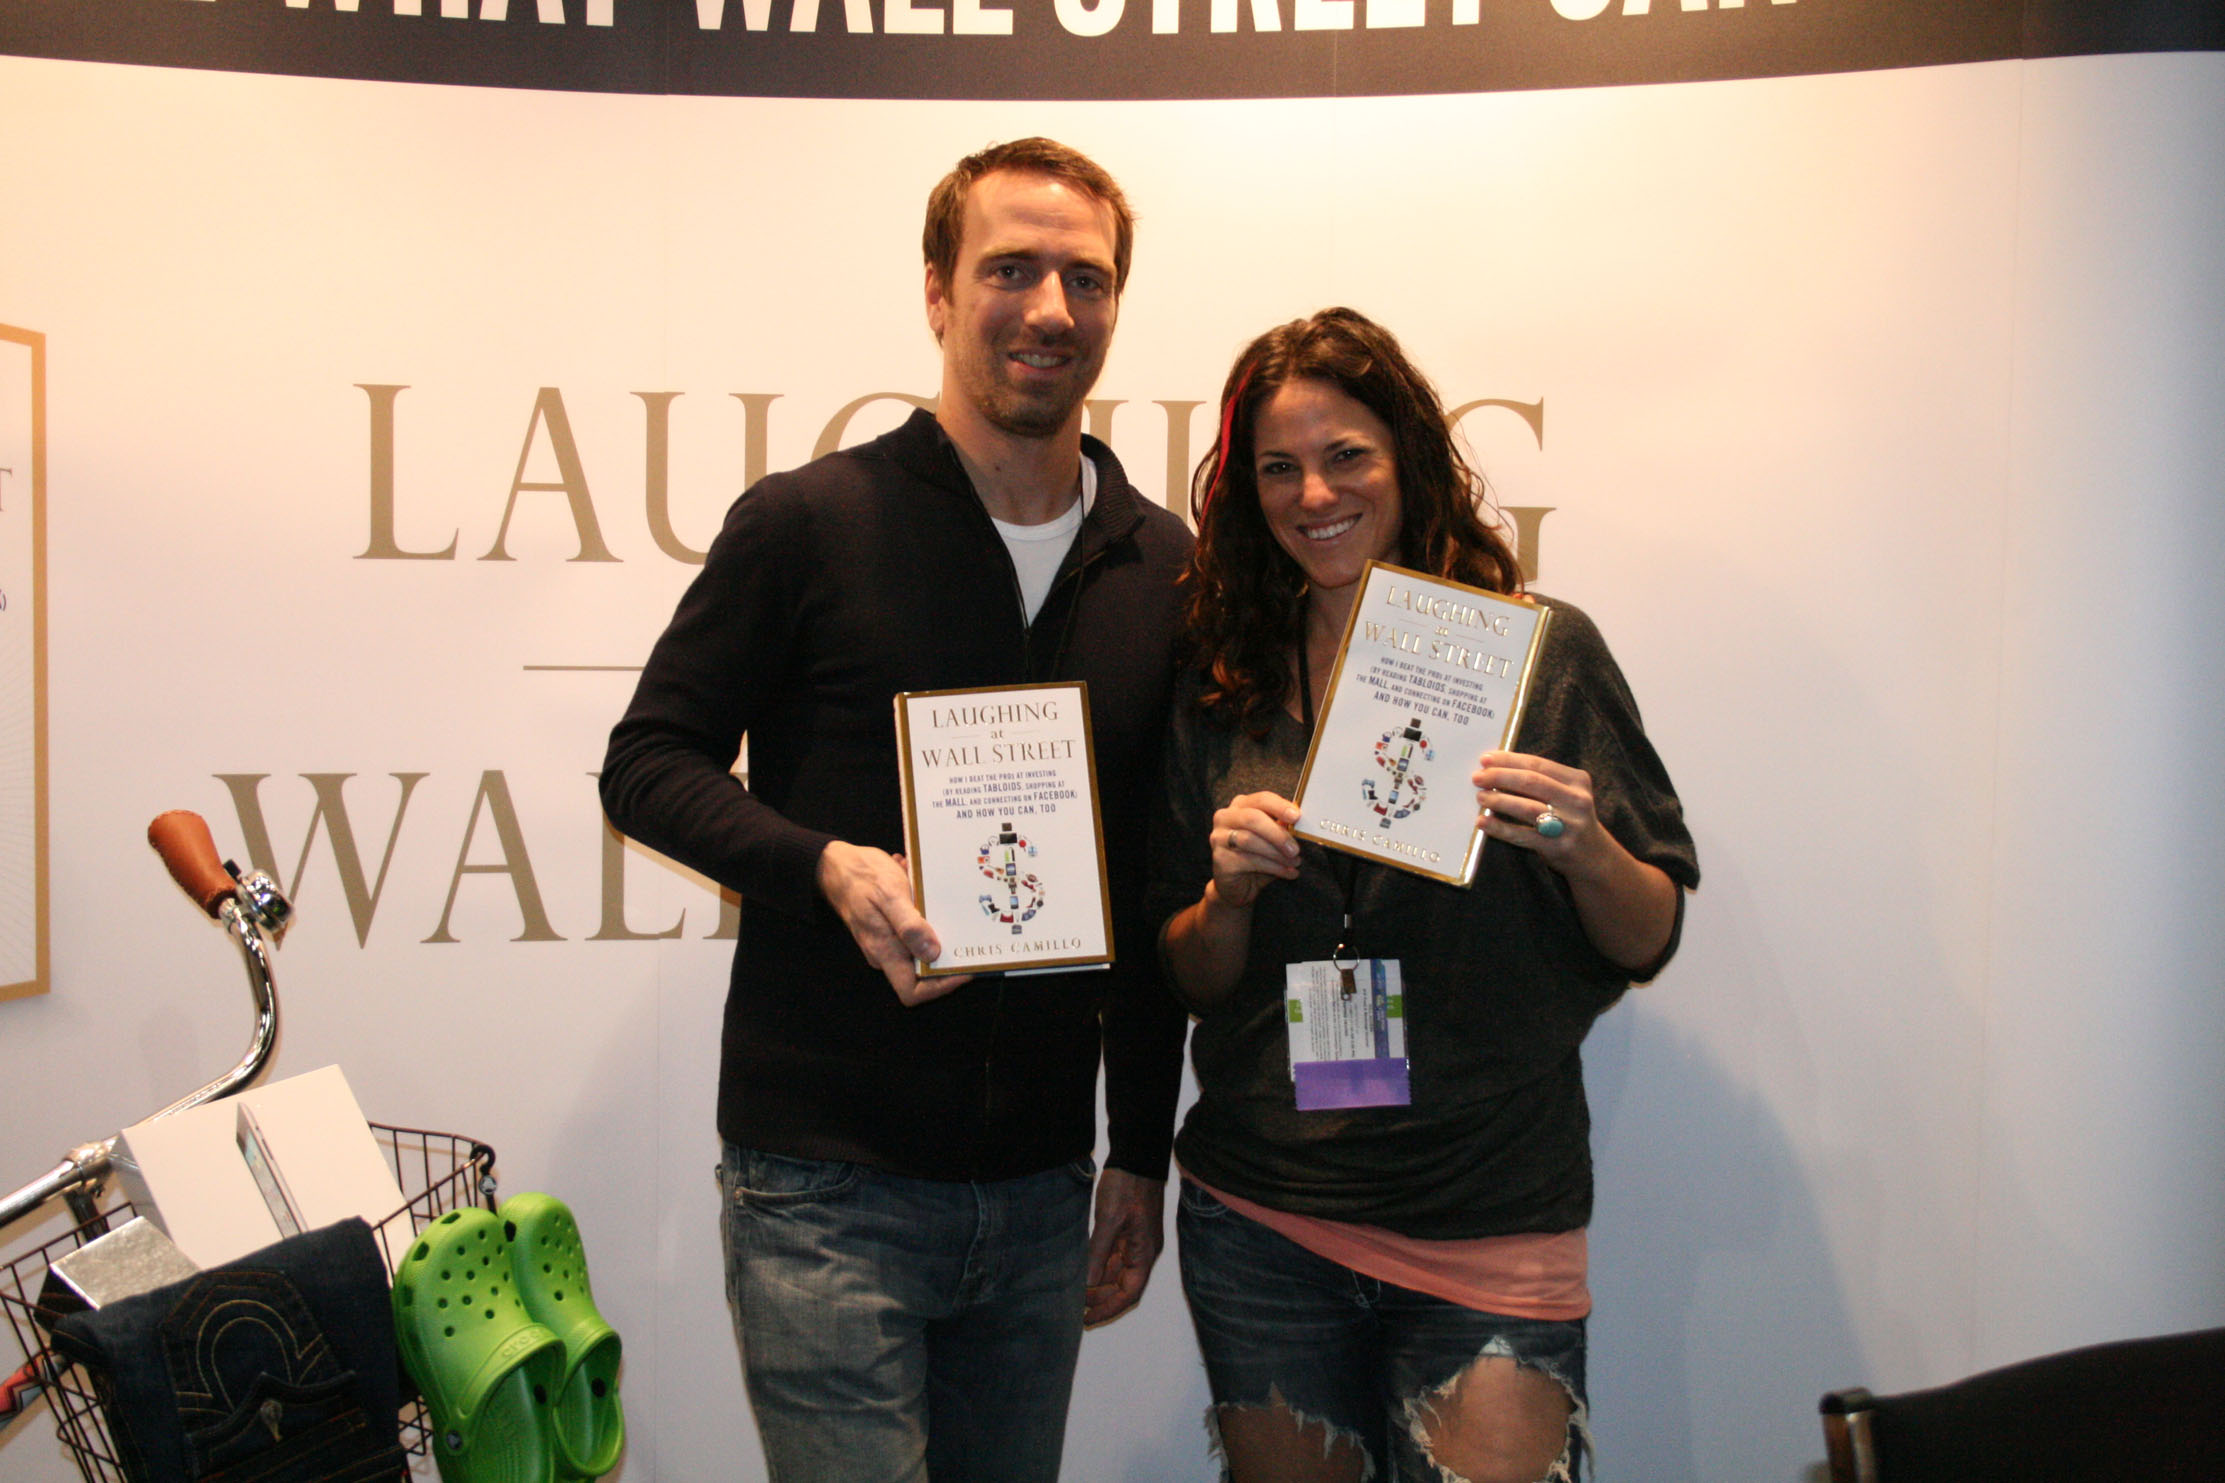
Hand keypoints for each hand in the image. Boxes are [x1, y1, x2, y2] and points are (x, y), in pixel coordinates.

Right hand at [816, 840, 971, 1004]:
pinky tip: (921, 892)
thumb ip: (909, 926)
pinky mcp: (890, 929)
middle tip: (966, 936)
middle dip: (946, 958)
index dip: (940, 986)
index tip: (963, 968)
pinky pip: (913, 933)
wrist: (836, 864)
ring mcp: (886, 942)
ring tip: (939, 904)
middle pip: (922, 975)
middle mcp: (885, 953)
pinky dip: (923, 916)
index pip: (912, 992)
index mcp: (884, 951)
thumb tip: (933, 954)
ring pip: (920, 951)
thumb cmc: (862, 876)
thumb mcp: (889, 895)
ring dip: (935, 932)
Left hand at [1083, 1167, 1164, 1326]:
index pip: (1129, 1293)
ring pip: (1116, 1272)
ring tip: (1074, 1291)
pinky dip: (1097, 1266)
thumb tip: (1088, 1284)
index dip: (1109, 1309)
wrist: (1135, 1157)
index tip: (1088, 1319)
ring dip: (1097, 1283)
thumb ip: (1098, 1253)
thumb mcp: (1110, 1219)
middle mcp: (1142, 1251)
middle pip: (1123, 1286)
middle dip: (1101, 1298)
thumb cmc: (1127, 1185)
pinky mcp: (1126, 1230)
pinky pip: (1112, 1256)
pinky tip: (1081, 1268)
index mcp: (1144, 1253)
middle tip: (1075, 1307)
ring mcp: (1134, 1241)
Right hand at [1207, 792, 1302, 910]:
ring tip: (1294, 863)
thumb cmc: (1257, 858)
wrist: (1237, 886)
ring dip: (1277, 853)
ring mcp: (1219, 837)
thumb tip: (1301, 824)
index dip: (1280, 807)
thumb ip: (1282, 828)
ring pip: (1250, 840)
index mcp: (1240, 806)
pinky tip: (1287, 872)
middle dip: (1278, 834)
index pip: (1261, 799)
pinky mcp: (1220, 858)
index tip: (1297, 817)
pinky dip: (1272, 867)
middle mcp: (1225, 817)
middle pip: (1253, 818)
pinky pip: (1249, 860)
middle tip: (1296, 849)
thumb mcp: (1272, 840)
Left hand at [1473, 751, 1605, 878]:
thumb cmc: (1569, 818)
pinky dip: (1500, 828)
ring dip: (1499, 800)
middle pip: (1532, 782)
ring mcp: (1568, 824)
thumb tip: (1497, 769)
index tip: (1485, 759)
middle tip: (1478, 777)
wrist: (1593, 856)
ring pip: (1527, 807)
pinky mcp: (1557, 846)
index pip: (1538, 764)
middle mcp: (1576, 800)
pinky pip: (1522, 835)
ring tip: (1481, 797)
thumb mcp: (1566, 794)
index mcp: (1577, 780)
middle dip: (1500, 776)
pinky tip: (1483, 822)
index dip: (1509, 760)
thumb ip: (1541, 781)